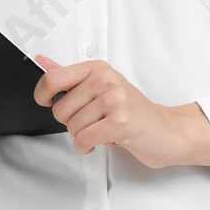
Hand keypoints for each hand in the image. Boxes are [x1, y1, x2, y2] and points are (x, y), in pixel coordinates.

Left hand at [34, 54, 209, 169]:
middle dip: (71, 123)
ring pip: (72, 127)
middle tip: (92, 122)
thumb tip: (42, 61)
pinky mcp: (120, 122)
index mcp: (98, 69)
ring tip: (102, 130)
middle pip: (60, 109)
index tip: (47, 103)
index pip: (53, 79)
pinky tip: (101, 142)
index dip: (42, 95)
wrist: (167, 130)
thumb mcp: (101, 88)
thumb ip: (70, 76)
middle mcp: (106, 80)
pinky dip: (88, 147)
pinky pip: (84, 140)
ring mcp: (114, 100)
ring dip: (83, 137)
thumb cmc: (133, 111)